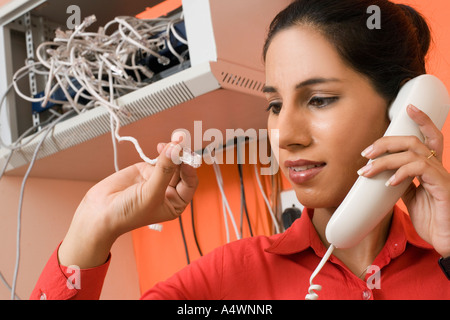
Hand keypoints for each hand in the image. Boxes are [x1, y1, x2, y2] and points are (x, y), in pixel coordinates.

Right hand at [58, 137, 197, 267]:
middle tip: (179, 144)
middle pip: (182, 169)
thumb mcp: (150, 193)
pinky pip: (159, 158)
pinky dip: (162, 151)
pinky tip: (162, 146)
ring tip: (172, 142)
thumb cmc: (127, 213)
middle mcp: (169, 191)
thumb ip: (164, 170)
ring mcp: (158, 179)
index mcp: (176, 203)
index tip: (186, 159)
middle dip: (181, 157)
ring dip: (172, 151)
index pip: (190, 183)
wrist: (100, 213)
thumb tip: (175, 149)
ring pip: (171, 161)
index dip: (190, 170)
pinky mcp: (145, 170)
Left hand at [359, 104, 449, 257]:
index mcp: (430, 168)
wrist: (445, 240)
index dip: (422, 119)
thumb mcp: (411, 198)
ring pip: (412, 153)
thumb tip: (384, 174)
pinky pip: (420, 169)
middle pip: (414, 141)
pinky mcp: (442, 186)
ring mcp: (440, 175)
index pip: (428, 137)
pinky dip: (401, 173)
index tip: (408, 108)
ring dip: (385, 160)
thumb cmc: (432, 219)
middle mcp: (437, 167)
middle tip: (366, 152)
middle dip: (387, 142)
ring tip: (367, 171)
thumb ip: (402, 182)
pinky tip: (389, 182)